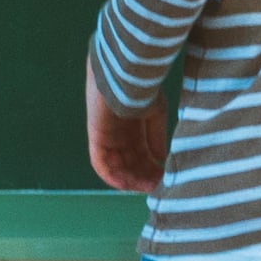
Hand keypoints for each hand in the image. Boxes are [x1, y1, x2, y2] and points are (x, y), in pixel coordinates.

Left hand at [85, 63, 169, 194]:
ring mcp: (106, 137)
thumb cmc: (142, 88)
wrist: (124, 73)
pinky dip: (113, 176)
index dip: (151, 168)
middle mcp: (118, 133)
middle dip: (143, 176)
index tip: (165, 179)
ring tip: (147, 188)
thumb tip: (161, 159)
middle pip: (130, 162)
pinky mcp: (96, 138)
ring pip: (117, 166)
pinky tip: (127, 185)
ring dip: (131, 179)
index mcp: (132, 126)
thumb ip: (156, 136)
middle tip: (158, 188)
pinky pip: (101, 164)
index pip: (141, 153)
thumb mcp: (155, 113)